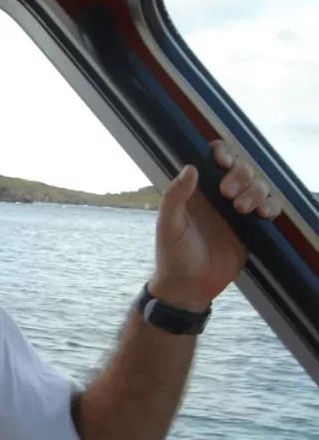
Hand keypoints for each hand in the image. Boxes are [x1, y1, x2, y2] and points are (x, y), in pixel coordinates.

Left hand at [150, 140, 281, 312]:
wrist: (189, 287)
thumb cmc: (172, 254)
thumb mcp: (168, 224)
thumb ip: (175, 196)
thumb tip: (191, 167)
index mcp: (196, 191)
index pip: (213, 159)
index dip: (221, 152)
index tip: (221, 161)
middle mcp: (217, 196)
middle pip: (241, 169)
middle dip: (240, 174)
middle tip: (228, 194)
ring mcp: (235, 211)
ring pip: (257, 186)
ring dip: (255, 190)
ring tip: (241, 208)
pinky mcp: (251, 228)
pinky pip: (269, 208)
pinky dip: (271, 206)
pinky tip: (264, 215)